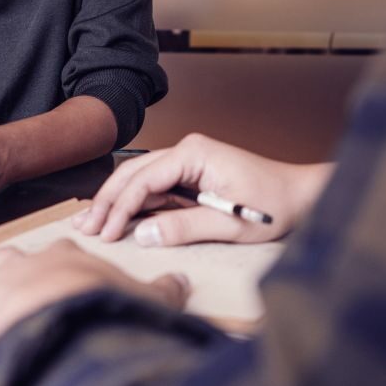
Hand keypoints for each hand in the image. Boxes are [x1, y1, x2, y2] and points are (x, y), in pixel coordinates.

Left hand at [0, 241, 189, 362]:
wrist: (68, 325)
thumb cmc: (103, 309)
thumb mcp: (143, 297)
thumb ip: (162, 291)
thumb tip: (182, 283)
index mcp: (64, 259)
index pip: (56, 251)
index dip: (53, 256)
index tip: (54, 257)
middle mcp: (23, 266)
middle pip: (4, 255)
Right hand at [74, 132, 334, 247]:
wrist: (301, 196)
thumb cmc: (273, 206)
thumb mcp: (229, 223)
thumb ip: (184, 227)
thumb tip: (141, 235)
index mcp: (193, 153)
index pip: (142, 179)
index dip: (119, 208)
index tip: (105, 235)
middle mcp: (187, 150)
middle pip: (133, 173)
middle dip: (107, 201)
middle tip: (84, 228)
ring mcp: (188, 160)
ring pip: (140, 178)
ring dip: (116, 201)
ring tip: (89, 223)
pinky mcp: (192, 173)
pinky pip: (156, 186)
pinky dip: (135, 202)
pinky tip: (116, 217)